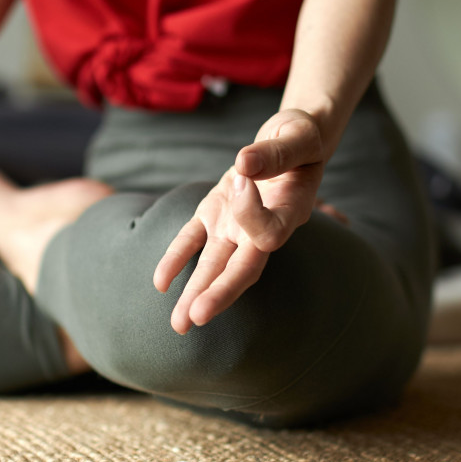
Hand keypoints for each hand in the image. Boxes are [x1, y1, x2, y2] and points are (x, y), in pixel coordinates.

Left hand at [153, 109, 342, 334]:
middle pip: (243, 268)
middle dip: (220, 293)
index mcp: (290, 211)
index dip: (252, 214)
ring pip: (215, 264)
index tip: (243, 177)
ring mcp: (236, 223)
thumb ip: (275, 153)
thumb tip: (242, 164)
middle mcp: (262, 227)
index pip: (269, 231)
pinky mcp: (215, 213)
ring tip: (179, 325)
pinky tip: (160, 284)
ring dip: (196, 292)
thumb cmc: (301, 138)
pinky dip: (176, 258)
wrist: (291, 138)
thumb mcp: (297, 136)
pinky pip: (193, 239)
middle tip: (197, 317)